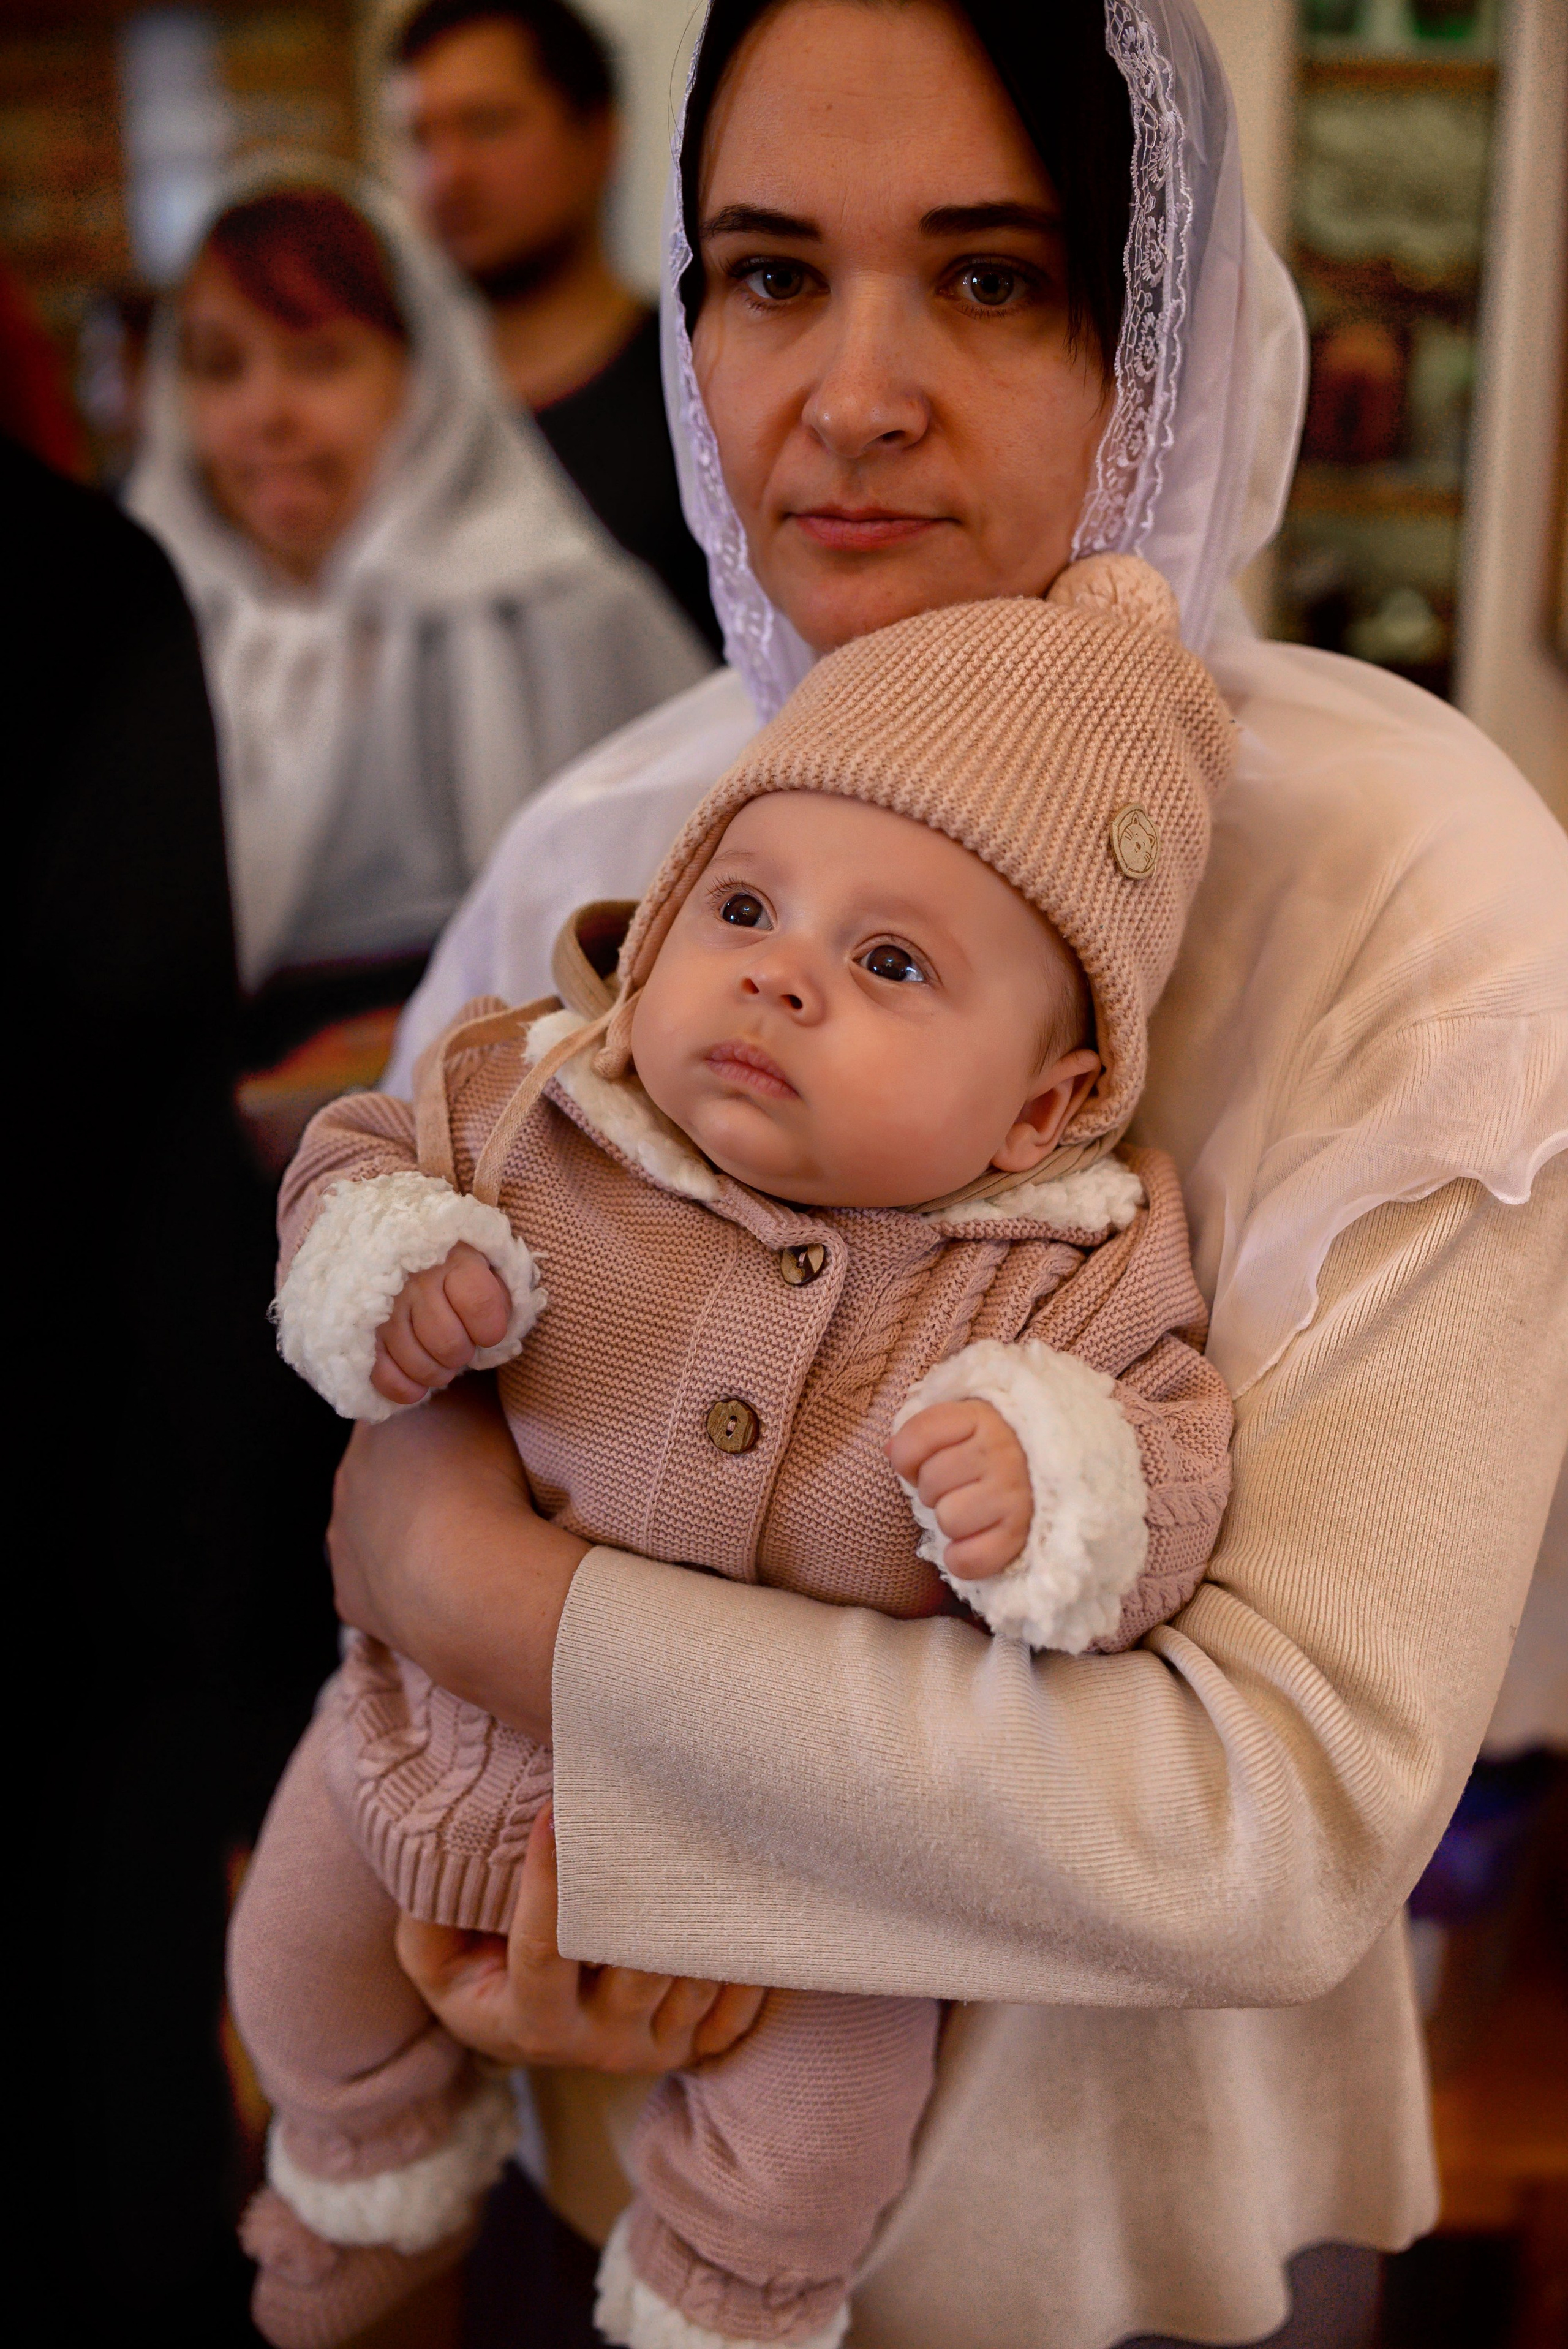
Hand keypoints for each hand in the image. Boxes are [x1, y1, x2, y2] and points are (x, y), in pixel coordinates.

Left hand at [328, 1379, 587, 1739]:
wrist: (468, 1576)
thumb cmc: (487, 1483)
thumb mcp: (491, 1406)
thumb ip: (475, 1382)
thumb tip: (475, 1362)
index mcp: (378, 1428)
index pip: (402, 1416)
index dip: (436, 1425)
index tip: (467, 1438)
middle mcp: (348, 1478)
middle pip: (384, 1472)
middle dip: (418, 1480)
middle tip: (468, 1492)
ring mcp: (344, 1540)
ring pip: (375, 1529)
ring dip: (408, 1532)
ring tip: (459, 1543)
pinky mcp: (350, 1595)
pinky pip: (378, 1586)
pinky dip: (405, 1584)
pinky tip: (441, 1585)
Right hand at [372, 1241, 512, 1406]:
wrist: (388, 1246)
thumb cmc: (448, 1261)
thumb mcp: (483, 1261)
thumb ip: (497, 1292)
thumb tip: (498, 1333)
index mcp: (453, 1260)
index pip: (479, 1305)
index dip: (490, 1330)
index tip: (488, 1332)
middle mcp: (416, 1282)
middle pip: (449, 1344)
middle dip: (461, 1355)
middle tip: (459, 1346)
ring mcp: (385, 1308)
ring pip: (419, 1364)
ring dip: (437, 1373)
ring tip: (438, 1359)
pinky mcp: (362, 1331)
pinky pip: (385, 1376)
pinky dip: (405, 1389)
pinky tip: (416, 1383)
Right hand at [395, 1806, 765, 2072]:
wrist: (520, 2027)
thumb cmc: (475, 1971)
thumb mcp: (432, 1954)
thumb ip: (430, 1917)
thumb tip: (441, 1863)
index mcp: (531, 2024)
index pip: (545, 1951)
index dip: (548, 1885)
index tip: (553, 1809)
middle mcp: (599, 2047)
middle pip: (637, 1967)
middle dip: (647, 1893)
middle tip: (655, 1814)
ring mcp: (652, 2049)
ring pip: (691, 1979)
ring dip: (701, 1914)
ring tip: (705, 1834)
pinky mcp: (693, 2047)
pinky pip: (735, 2013)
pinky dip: (748, 1967)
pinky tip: (749, 1904)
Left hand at [887, 1399, 1032, 1578]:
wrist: (1061, 1465)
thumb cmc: (998, 1447)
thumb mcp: (965, 1423)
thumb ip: (925, 1432)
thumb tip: (890, 1452)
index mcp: (982, 1416)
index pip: (916, 1438)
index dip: (908, 1457)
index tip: (926, 1460)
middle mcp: (1002, 1451)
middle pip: (930, 1483)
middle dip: (935, 1490)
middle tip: (959, 1487)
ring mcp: (1016, 1493)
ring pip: (948, 1519)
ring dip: (951, 1522)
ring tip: (971, 1510)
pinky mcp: (1022, 1534)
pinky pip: (968, 1560)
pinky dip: (961, 1558)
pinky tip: (972, 1543)